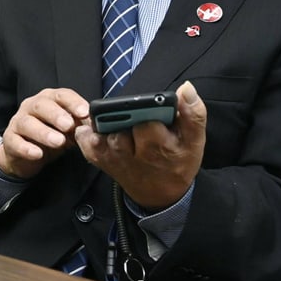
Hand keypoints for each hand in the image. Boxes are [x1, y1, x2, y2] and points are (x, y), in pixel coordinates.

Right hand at [0, 88, 89, 178]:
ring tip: (58, 142)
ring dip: (43, 132)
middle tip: (69, 125)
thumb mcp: (68, 129)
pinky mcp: (10, 140)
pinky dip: (27, 148)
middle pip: (41, 105)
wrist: (27, 154)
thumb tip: (97, 126)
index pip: (61, 95)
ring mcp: (18, 122)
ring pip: (28, 123)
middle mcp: (31, 107)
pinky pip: (16, 142)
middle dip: (56, 114)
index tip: (85, 112)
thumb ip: (80, 124)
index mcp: (49, 100)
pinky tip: (38, 154)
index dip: (73, 102)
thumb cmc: (51, 134)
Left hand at [74, 81, 206, 209]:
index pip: (146, 122)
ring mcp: (115, 159)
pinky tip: (95, 126)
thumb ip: (194, 113)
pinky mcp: (101, 160)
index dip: (147, 110)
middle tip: (131, 114)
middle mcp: (134, 155)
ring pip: (103, 134)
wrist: (161, 193)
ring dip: (104, 124)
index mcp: (160, 146)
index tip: (151, 109)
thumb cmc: (178, 160)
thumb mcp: (194, 140)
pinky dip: (86, 134)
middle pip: (121, 126)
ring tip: (113, 117)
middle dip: (124, 116)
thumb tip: (186, 87)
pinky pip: (87, 144)